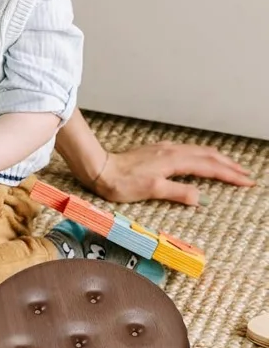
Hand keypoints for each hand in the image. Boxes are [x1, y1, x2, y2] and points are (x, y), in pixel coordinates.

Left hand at [92, 141, 254, 205]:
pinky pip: (188, 150)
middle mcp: (172, 151)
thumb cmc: (121, 182)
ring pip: (199, 151)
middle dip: (229, 165)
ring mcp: (165, 150)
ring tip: (231, 166)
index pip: (210, 167)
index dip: (230, 175)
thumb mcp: (152, 190)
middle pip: (208, 156)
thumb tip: (201, 197)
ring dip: (218, 159)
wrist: (99, 168)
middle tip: (246, 175)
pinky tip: (201, 159)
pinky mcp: (157, 151)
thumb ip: (178, 192)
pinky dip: (202, 156)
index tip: (247, 182)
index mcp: (174, 161)